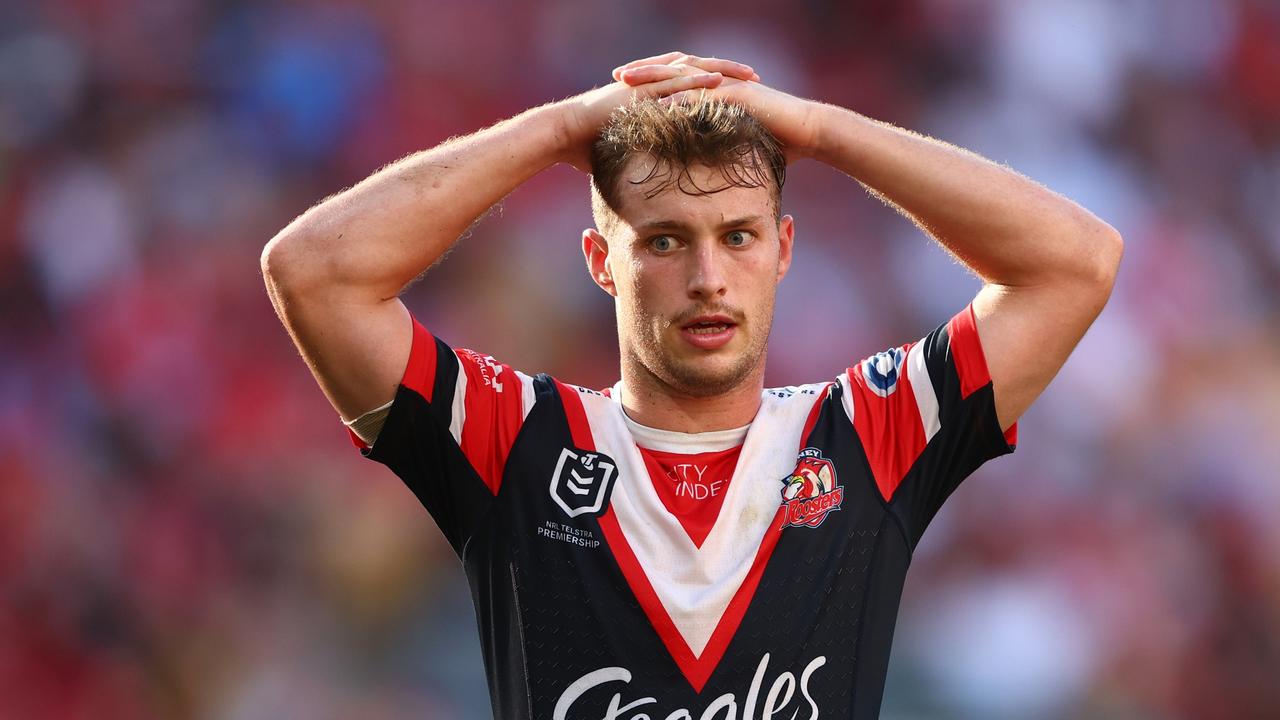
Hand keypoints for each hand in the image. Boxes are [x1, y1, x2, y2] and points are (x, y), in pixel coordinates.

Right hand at [556, 52, 758, 172]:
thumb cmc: (588, 147)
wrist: (565, 135)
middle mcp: (652, 84)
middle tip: (757, 78)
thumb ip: (642, 159)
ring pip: (691, 70)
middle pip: (699, 71)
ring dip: (722, 71)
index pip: (693, 85)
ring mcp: (646, 84)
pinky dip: (697, 80)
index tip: (744, 94)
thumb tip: (650, 183)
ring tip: (749, 76)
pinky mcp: (639, 89)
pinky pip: (672, 81)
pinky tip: (719, 82)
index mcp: (653, 95)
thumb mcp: (626, 152)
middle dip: (729, 73)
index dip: (719, 88)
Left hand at [615, 54, 820, 163]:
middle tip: (616, 76)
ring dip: (656, 77)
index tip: (624, 88)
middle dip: (645, 72)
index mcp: (716, 89)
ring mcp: (729, 85)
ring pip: (685, 75)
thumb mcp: (740, 143)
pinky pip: (706, 93)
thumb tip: (704, 164)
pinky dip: (683, 96)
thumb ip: (720, 145)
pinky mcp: (740, 94)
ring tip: (630, 82)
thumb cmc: (779, 141)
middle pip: (675, 69)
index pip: (677, 80)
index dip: (651, 82)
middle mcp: (720, 81)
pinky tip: (662, 102)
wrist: (808, 132)